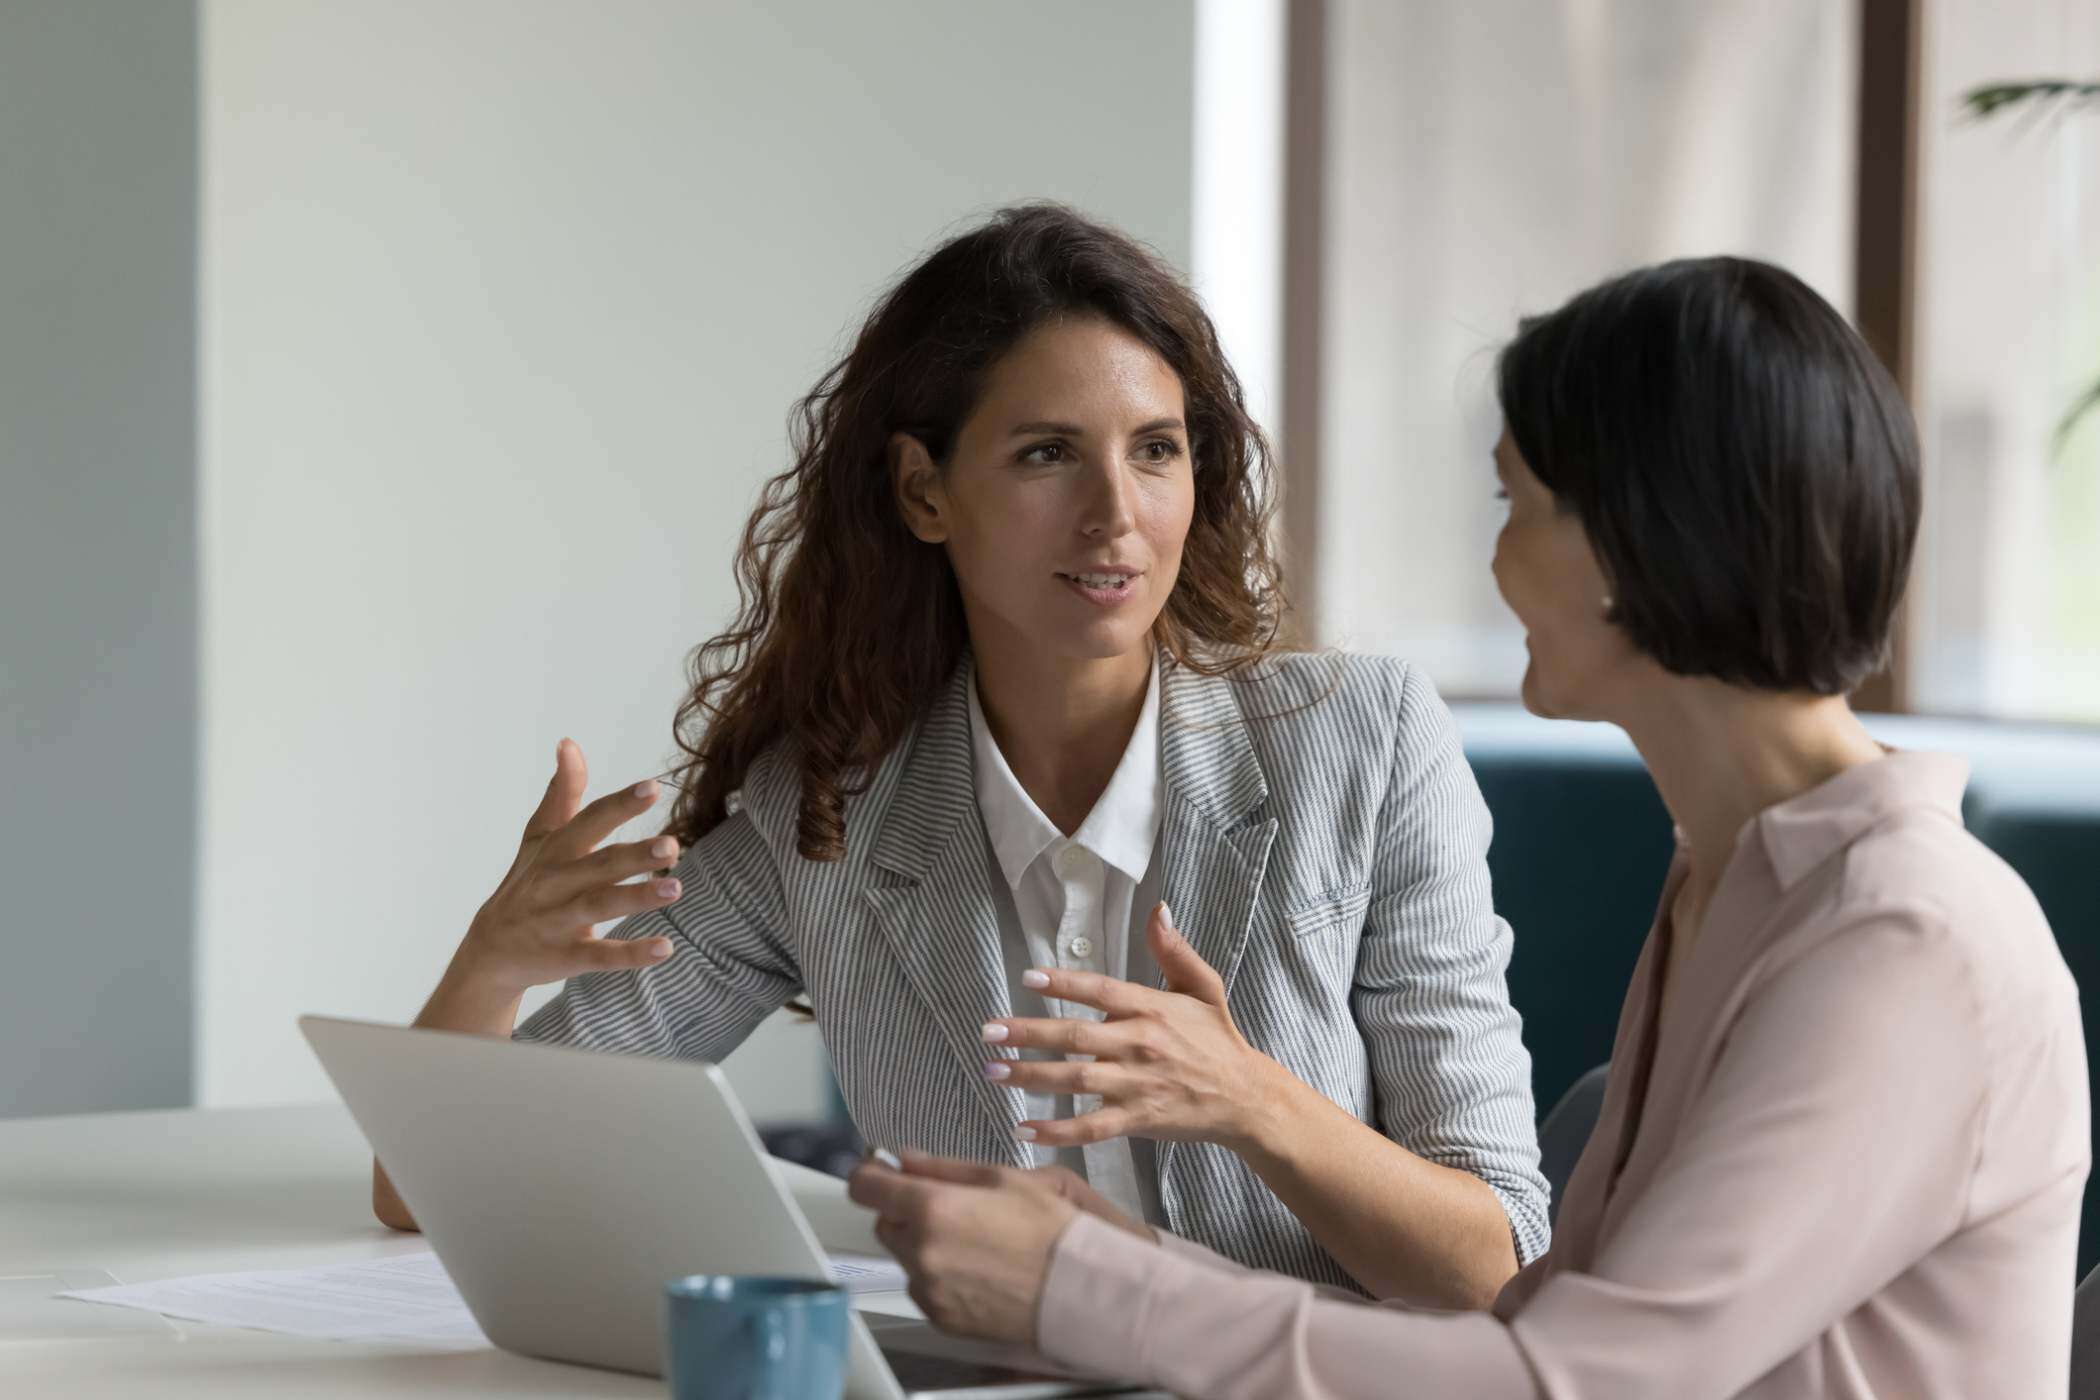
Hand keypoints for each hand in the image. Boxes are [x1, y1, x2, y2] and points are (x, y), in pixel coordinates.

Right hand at [450, 739, 683, 995]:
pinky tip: (666, 948)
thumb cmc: (526, 883)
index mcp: (556, 850)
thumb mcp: (539, 838)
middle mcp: (556, 883)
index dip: (620, 805)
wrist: (489, 952)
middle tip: (673, 845)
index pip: (589, 822)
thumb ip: (562, 793)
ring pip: (599, 906)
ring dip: (636, 898)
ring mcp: (559, 921)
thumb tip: (569, 743)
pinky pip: (600, 956)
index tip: (653, 787)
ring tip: (676, 888)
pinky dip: (631, 954)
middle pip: (599, 865)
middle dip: (634, 855)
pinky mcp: (566, 957)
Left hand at [846, 1152, 1082, 1345]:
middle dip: (905, 1210)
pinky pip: (924, 1288)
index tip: (879, 1171)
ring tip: (973, 1242)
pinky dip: (938, 1277)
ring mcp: (928, 1288)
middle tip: (948, 1207)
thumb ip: (943, 1168)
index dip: (870, 1174)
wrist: (1076, 1288)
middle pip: (884, 1223)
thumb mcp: (1001, 1179)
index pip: (865, 1187)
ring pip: (905, 1256)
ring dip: (923, 1245)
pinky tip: (976, 1270)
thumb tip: (905, 1159)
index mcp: (932, 1208)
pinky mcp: (939, 1316)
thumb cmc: (1049, 1230)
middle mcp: (920, 1251)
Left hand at [982, 902, 1288, 1152]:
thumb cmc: (1218, 1040)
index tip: (1026, 978)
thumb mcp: (1204, 988)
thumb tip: (1158, 909)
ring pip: (1075, 1080)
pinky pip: (1090, 1127)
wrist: (1245, 1098)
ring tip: (992, 1071)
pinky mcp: (1137, 1119)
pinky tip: (1023, 1128)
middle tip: (988, 1031)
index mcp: (1152, 1009)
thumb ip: (1175, 951)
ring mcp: (1136, 1085)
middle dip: (1028, 1033)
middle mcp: (1140, 1045)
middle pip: (1075, 1037)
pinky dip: (1056, 1130)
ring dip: (1030, 1077)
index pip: (1100, 991)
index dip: (1063, 984)